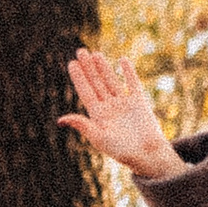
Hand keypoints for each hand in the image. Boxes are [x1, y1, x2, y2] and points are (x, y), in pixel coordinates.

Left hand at [60, 49, 184, 184]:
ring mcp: (124, 104)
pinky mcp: (139, 102)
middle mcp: (109, 107)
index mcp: (98, 116)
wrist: (147, 155)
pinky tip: (122, 60)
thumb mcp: (99, 138)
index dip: (79, 78)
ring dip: (103, 67)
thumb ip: (82, 125)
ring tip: (95, 54)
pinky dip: (128, 72)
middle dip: (88, 67)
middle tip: (80, 51)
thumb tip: (60, 119)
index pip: (86, 92)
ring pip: (111, 81)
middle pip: (96, 83)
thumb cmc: (121, 151)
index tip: (71, 63)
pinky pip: (133, 83)